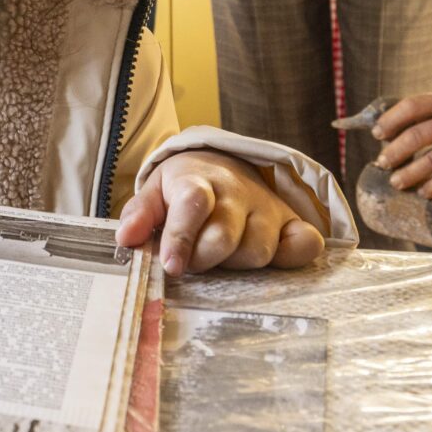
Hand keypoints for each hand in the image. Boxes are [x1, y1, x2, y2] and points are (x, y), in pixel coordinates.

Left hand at [115, 149, 324, 275]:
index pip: (193, 203)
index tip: (171, 266)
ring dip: (236, 264)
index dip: (181, 236)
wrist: (223, 165)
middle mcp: (236, 192)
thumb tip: (127, 238)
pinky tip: (277, 256)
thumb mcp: (154, 193)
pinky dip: (296, 254)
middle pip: (225, 236)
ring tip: (221, 256)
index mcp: (198, 181)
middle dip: (204, 258)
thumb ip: (139, 214)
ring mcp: (266, 207)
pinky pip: (304, 242)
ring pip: (258, 250)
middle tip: (192, 262)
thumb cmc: (182, 188)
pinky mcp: (290, 221)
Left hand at [374, 91, 431, 198]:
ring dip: (408, 174)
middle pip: (415, 136)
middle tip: (381, 163)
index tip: (377, 134)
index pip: (412, 106)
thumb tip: (400, 124)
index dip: (390, 120)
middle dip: (393, 152)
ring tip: (396, 182)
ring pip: (428, 161)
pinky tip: (424, 192)